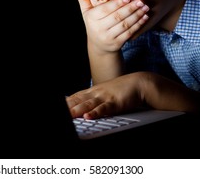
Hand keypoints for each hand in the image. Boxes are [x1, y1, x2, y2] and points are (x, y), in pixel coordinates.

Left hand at [66, 71, 199, 118]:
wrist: (140, 83)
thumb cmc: (122, 90)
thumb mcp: (106, 93)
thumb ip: (95, 99)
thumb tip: (84, 106)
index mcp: (94, 91)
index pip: (76, 96)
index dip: (67, 101)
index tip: (59, 106)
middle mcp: (97, 93)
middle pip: (79, 100)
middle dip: (68, 106)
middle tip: (60, 111)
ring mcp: (106, 97)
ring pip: (88, 104)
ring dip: (77, 110)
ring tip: (68, 114)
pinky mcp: (115, 102)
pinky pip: (104, 109)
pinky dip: (95, 113)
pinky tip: (87, 116)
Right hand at [77, 0, 148, 53]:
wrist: (98, 45)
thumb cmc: (94, 23)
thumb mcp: (86, 12)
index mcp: (91, 18)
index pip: (105, 10)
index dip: (116, 3)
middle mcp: (99, 28)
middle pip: (117, 17)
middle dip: (130, 8)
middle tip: (141, 1)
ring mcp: (108, 37)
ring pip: (124, 25)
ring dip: (137, 15)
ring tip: (145, 7)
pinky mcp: (117, 43)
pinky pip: (129, 33)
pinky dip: (138, 24)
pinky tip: (145, 17)